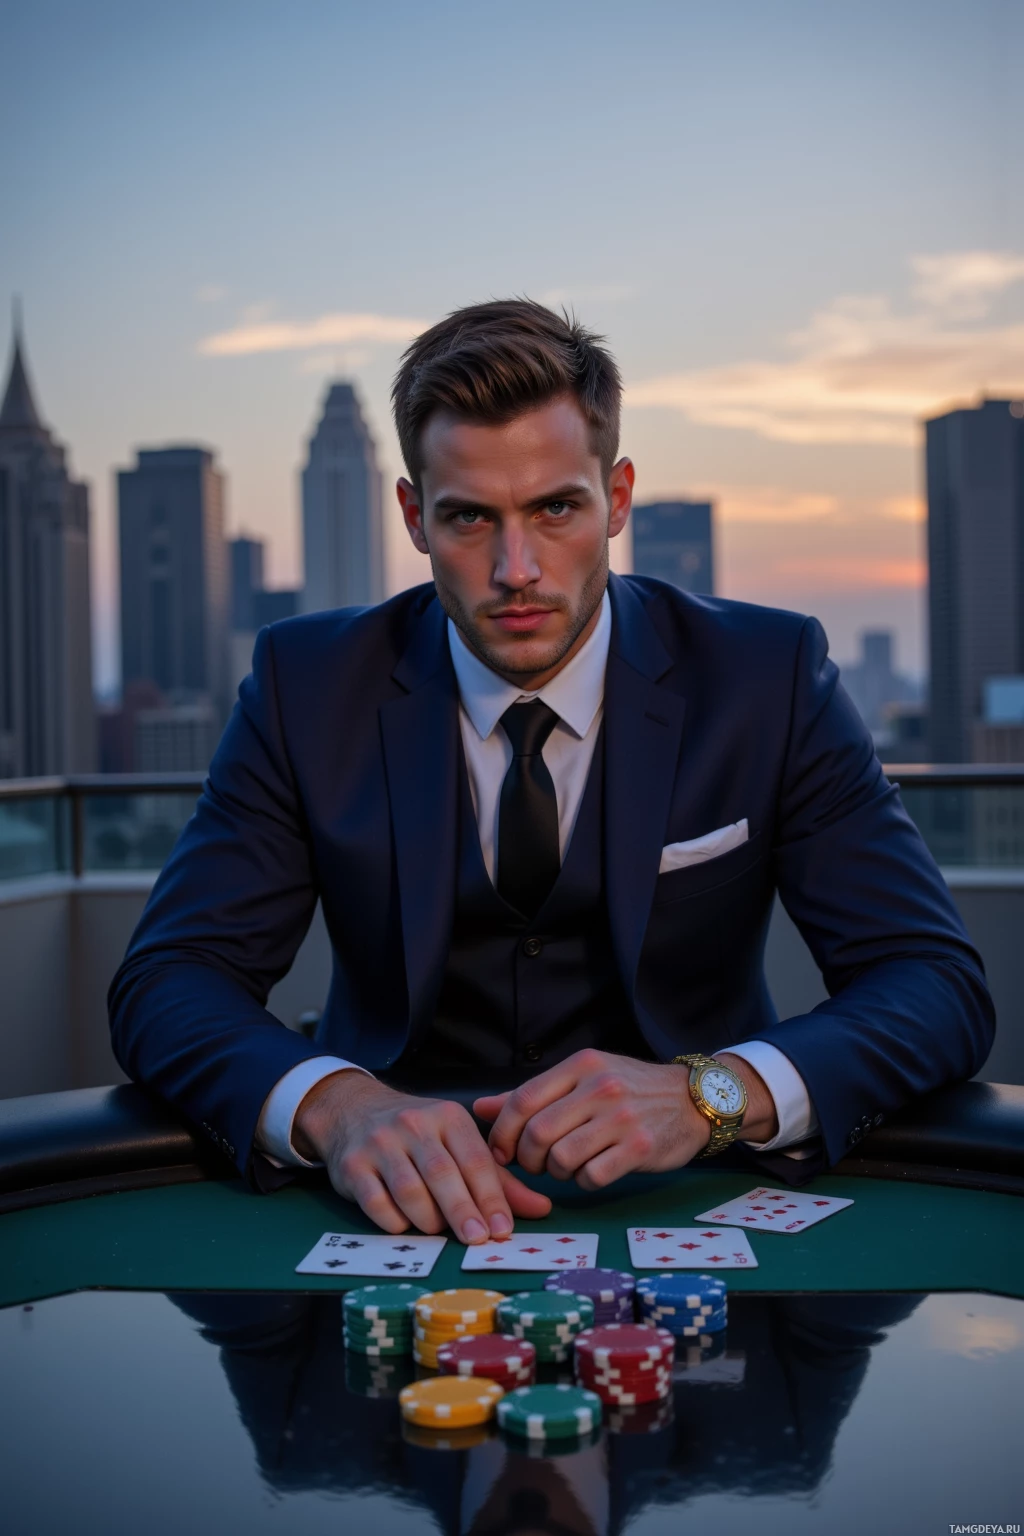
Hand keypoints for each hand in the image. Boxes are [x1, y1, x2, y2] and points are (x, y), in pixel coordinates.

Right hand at [293, 1071, 551, 1242]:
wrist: (354, 1113)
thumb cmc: (418, 1136)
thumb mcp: (458, 1145)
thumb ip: (497, 1179)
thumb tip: (542, 1209)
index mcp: (448, 1116)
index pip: (474, 1159)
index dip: (490, 1196)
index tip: (503, 1229)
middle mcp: (413, 1124)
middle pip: (442, 1174)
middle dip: (463, 1211)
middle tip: (478, 1240)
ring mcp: (380, 1143)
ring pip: (409, 1190)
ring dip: (428, 1219)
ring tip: (438, 1230)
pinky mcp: (353, 1165)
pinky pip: (377, 1203)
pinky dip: (395, 1222)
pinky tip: (405, 1225)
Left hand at [474, 1049, 777, 1191]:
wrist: (693, 1099)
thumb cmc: (630, 1089)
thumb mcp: (582, 1079)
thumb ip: (532, 1095)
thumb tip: (480, 1109)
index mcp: (580, 1065)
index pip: (522, 1100)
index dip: (503, 1132)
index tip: (502, 1151)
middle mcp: (599, 1087)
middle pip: (537, 1133)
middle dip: (526, 1158)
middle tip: (535, 1164)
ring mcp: (620, 1117)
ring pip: (561, 1158)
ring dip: (555, 1172)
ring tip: (565, 1167)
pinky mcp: (639, 1147)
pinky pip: (591, 1176)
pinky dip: (583, 1181)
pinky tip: (591, 1172)